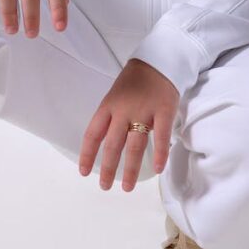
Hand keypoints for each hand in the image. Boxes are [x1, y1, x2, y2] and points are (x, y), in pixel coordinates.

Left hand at [78, 58, 178, 192]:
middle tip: (104, 187)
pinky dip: (159, 154)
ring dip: (129, 169)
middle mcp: (123, 111)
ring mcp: (144, 111)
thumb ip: (111, 117)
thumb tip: (105, 143)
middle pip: (112, 144)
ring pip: (134, 145)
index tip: (83, 172)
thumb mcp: (115, 95)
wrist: (158, 60)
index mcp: (108, 106)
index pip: (93, 133)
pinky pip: (161, 136)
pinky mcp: (164, 111)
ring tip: (126, 187)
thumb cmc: (135, 81)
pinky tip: (156, 169)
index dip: (87, 154)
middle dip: (107, 168)